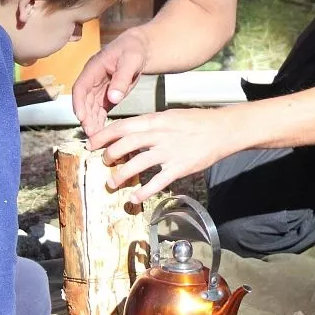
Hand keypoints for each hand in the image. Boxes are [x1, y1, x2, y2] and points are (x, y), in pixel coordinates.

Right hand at [71, 31, 148, 136]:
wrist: (139, 49)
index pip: (81, 87)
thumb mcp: (131, 60)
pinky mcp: (106, 94)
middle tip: (91, 133)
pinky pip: (100, 109)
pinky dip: (99, 120)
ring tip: (95, 136)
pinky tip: (101, 131)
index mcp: (94, 67)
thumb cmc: (133, 50)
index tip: (81, 117)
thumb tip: (113, 98)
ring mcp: (98, 87)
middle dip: (86, 117)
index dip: (79, 103)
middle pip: (84, 100)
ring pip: (91, 107)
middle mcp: (92, 79)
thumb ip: (122, 78)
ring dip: (92, 121)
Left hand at [87, 108, 236, 203]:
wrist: (222, 129)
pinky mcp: (179, 168)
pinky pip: (157, 182)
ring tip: (112, 183)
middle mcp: (160, 135)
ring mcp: (169, 152)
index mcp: (155, 120)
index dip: (104, 136)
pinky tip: (134, 198)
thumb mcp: (169, 116)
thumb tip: (130, 133)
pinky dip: (143, 192)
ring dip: (120, 175)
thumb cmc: (196, 122)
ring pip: (137, 164)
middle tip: (103, 162)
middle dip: (109, 155)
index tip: (91, 143)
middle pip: (126, 144)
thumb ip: (150, 125)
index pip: (123, 126)